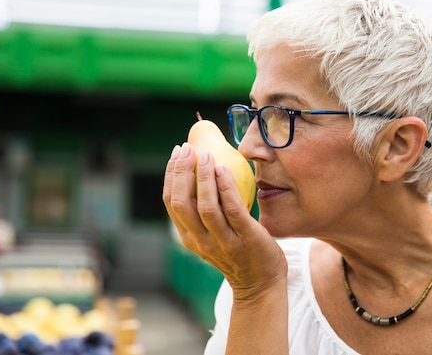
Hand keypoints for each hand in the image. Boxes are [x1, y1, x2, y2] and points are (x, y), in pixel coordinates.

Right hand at [163, 143, 286, 299]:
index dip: (171, 175)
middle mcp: (201, 241)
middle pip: (182, 203)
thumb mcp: (213, 234)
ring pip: (205, 207)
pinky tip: (223, 169)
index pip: (172, 203)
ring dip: (203, 177)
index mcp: (189, 237)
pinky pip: (232, 210)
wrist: (261, 284)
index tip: (177, 152)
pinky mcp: (245, 238)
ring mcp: (223, 242)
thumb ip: (205, 211)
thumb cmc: (238, 252)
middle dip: (181, 172)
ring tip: (206, 154)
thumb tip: (203, 170)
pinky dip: (225, 188)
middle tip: (187, 148)